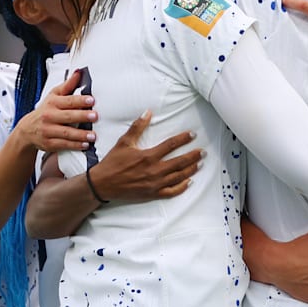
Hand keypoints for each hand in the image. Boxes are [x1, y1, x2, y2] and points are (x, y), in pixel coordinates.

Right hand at [15, 68, 96, 152]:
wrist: (28, 130)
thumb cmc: (45, 111)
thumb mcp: (54, 96)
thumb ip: (67, 86)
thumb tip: (78, 73)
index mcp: (53, 103)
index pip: (67, 100)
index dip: (79, 100)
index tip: (91, 100)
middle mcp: (50, 116)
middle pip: (68, 116)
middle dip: (82, 116)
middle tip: (95, 116)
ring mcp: (49, 131)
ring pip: (66, 133)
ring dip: (80, 135)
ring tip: (93, 135)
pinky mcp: (50, 143)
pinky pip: (64, 144)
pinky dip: (75, 145)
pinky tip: (85, 145)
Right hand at [87, 111, 202, 201]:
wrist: (103, 184)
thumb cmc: (113, 162)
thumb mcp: (124, 142)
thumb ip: (138, 127)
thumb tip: (148, 112)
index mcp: (148, 156)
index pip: (171, 145)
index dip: (183, 139)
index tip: (192, 135)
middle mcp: (154, 170)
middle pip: (180, 162)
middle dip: (193, 156)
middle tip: (203, 151)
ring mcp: (155, 184)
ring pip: (178, 176)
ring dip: (191, 169)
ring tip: (200, 163)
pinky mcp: (153, 194)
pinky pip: (172, 191)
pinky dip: (182, 187)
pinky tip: (189, 182)